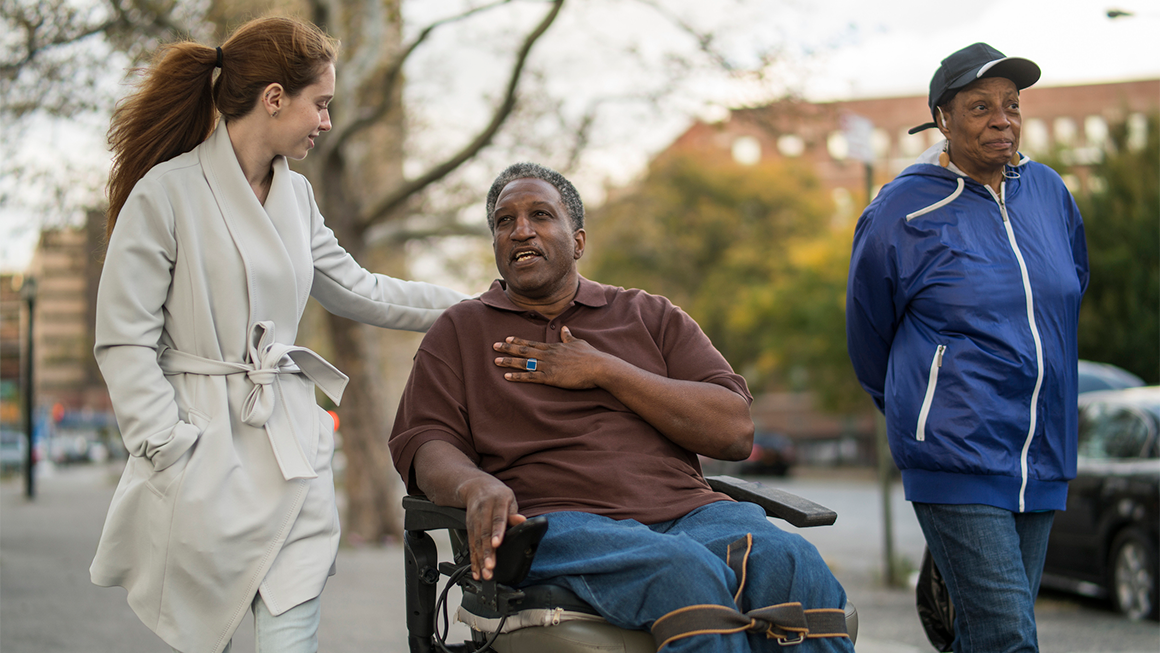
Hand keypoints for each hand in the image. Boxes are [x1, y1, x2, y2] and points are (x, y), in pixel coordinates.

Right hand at [459, 475, 526, 579]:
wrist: (476, 486)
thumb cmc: (497, 495)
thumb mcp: (509, 499)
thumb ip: (513, 513)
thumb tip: (523, 521)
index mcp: (497, 502)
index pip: (497, 519)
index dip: (497, 532)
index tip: (497, 544)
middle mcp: (483, 511)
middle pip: (484, 534)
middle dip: (487, 552)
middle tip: (490, 567)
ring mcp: (474, 519)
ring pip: (476, 541)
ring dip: (480, 559)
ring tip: (485, 573)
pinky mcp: (469, 527)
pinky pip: (471, 544)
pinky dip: (473, 559)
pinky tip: (476, 570)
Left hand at [493, 326, 611, 388]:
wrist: (598, 367)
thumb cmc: (591, 356)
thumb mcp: (579, 343)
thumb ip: (568, 337)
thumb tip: (564, 328)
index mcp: (554, 347)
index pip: (532, 342)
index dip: (518, 340)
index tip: (507, 338)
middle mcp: (548, 354)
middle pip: (524, 350)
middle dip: (508, 348)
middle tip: (494, 346)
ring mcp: (548, 366)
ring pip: (524, 362)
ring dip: (509, 361)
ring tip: (496, 361)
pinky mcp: (550, 377)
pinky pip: (530, 377)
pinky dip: (517, 376)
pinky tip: (507, 377)